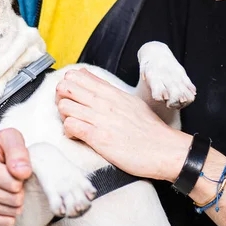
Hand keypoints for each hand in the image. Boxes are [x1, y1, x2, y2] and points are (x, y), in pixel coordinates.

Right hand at [0, 128, 31, 225]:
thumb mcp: (8, 137)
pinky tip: (3, 200)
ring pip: (8, 212)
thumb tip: (24, 172)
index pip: (13, 183)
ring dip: (14, 201)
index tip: (15, 168)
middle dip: (19, 189)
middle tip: (12, 178)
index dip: (21, 176)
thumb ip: (18, 151)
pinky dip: (6, 213)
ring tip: (6, 187)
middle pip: (12, 199)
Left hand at [56, 68, 190, 180]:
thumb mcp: (131, 103)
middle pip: (66, 87)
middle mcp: (104, 102)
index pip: (78, 75)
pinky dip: (68, 132)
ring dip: (64, 116)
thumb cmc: (149, 130)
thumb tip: (96, 87)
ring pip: (64, 105)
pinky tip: (77, 137)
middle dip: (61, 98)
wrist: (164, 150)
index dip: (68, 85)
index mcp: (111, 92)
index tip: (72, 97)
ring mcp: (100, 119)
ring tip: (74, 125)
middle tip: (68, 111)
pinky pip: (70, 126)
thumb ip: (112, 94)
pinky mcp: (98, 137)